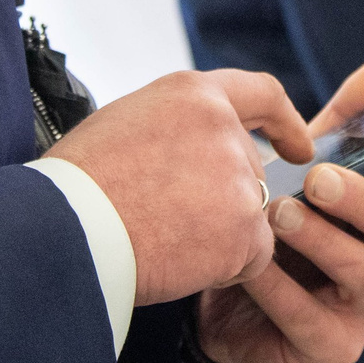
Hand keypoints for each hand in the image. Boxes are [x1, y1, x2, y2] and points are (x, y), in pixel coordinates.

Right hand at [47, 67, 314, 304]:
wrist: (64, 229)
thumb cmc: (76, 183)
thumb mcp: (126, 123)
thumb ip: (176, 128)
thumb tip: (194, 153)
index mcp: (193, 95)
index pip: (260, 94)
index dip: (285, 122)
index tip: (299, 147)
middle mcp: (224, 129)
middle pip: (249, 172)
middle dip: (222, 201)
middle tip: (165, 220)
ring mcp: (239, 180)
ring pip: (250, 216)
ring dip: (218, 235)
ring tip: (162, 238)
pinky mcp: (244, 230)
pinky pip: (252, 258)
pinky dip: (222, 268)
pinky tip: (178, 262)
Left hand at [193, 60, 363, 362]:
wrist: (221, 294)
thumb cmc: (280, 220)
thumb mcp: (310, 164)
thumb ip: (348, 121)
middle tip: (318, 179)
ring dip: (323, 240)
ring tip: (277, 213)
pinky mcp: (329, 348)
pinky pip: (309, 316)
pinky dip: (279, 285)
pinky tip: (250, 261)